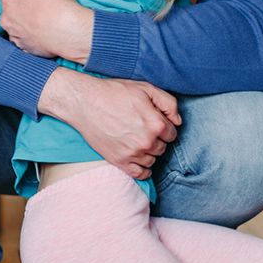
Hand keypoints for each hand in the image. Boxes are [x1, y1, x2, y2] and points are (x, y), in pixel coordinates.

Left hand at [0, 0, 92, 63]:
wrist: (68, 31)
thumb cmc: (57, 3)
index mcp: (10, 1)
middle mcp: (7, 19)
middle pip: (7, 10)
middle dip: (18, 6)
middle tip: (34, 4)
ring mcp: (15, 36)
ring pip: (14, 27)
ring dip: (22, 23)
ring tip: (38, 20)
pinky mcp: (24, 49)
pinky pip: (22, 42)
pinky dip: (28, 38)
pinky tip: (40, 34)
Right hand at [38, 68, 180, 179]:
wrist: (85, 102)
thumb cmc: (114, 92)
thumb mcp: (145, 88)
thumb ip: (168, 103)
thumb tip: (177, 121)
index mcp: (156, 124)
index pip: (172, 133)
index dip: (164, 126)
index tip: (153, 121)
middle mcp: (146, 142)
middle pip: (163, 148)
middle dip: (156, 139)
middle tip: (142, 128)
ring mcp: (132, 154)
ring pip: (152, 160)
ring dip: (148, 152)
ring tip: (136, 139)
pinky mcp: (119, 161)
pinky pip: (140, 174)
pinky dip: (142, 169)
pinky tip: (138, 158)